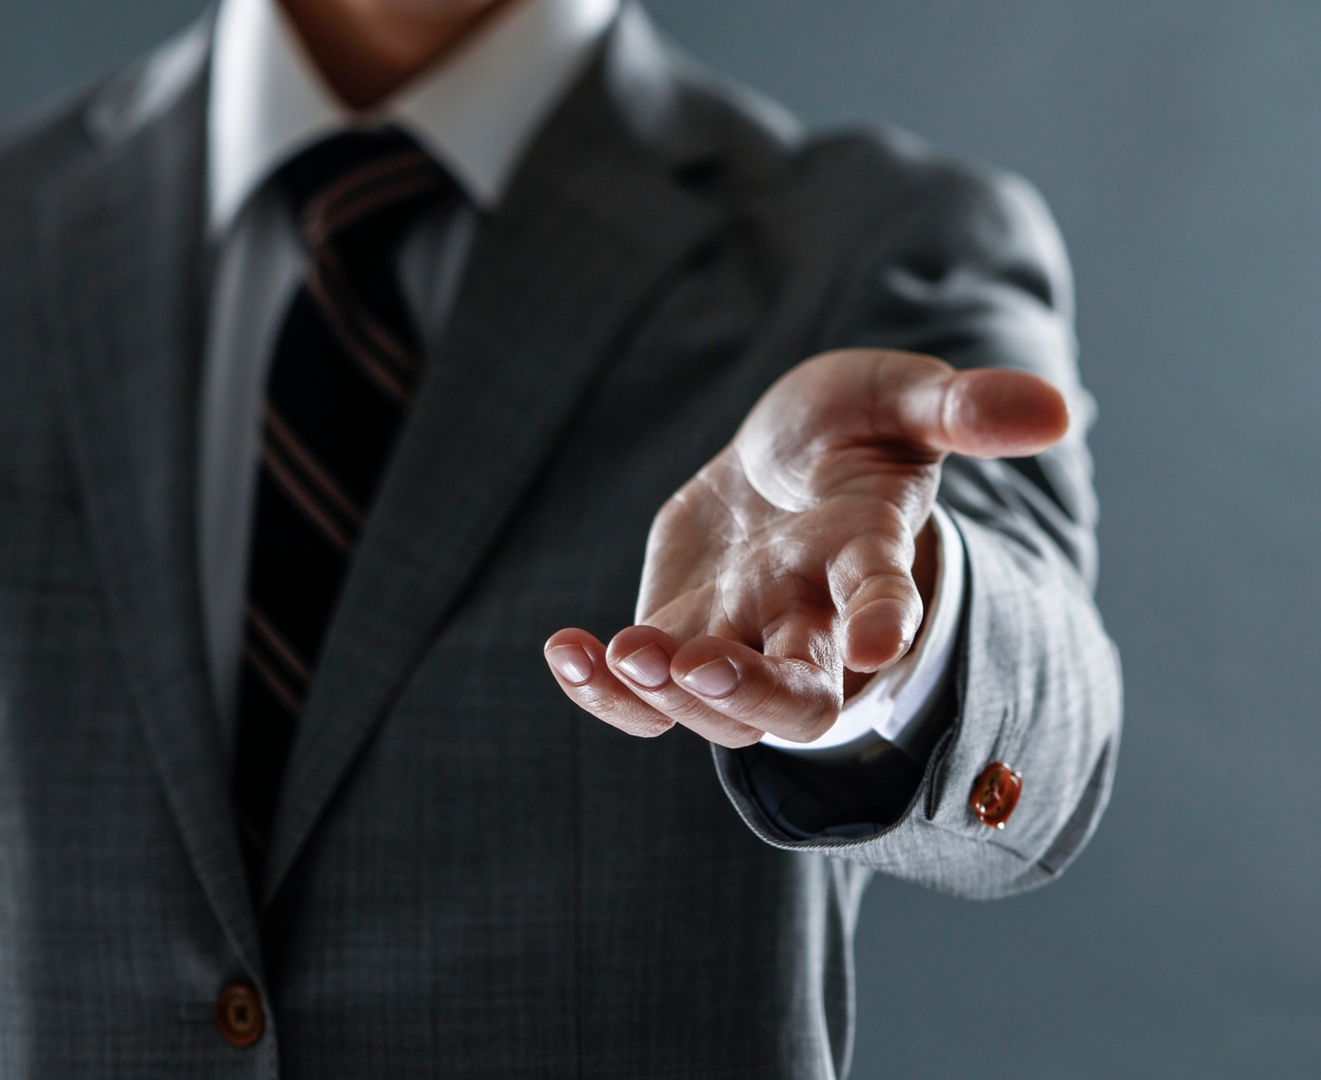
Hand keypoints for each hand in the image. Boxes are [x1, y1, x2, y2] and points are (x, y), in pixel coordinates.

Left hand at [541, 348, 1067, 746]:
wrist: (782, 462)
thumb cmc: (852, 431)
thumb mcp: (899, 398)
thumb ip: (962, 406)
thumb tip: (1058, 406)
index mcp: (870, 561)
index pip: (886, 605)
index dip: (885, 621)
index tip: (880, 637)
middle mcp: (809, 622)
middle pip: (795, 697)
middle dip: (752, 695)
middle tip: (700, 669)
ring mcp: (740, 639)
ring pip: (713, 706)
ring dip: (667, 691)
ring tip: (621, 652)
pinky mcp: (680, 637)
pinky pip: (642, 693)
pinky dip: (605, 688)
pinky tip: (567, 651)